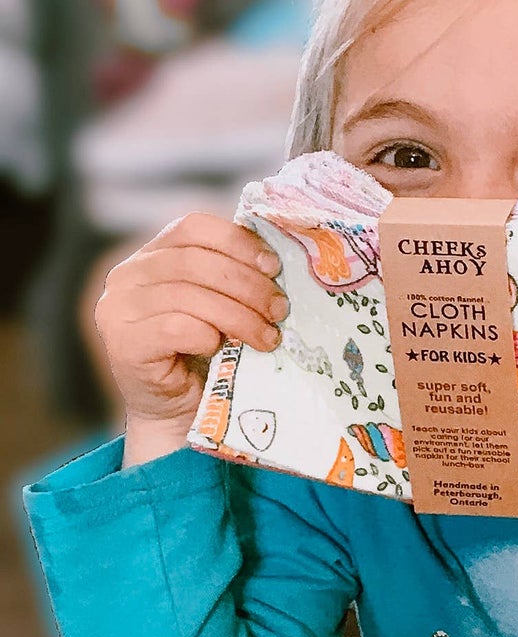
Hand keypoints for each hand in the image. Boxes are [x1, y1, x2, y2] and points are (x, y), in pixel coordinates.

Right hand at [98, 214, 287, 454]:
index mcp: (150, 255)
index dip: (238, 241)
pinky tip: (223, 349)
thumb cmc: (202, 351)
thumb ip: (229, 274)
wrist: (175, 410)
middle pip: (197, 261)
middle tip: (280, 309)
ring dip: (240, 316)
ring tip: (268, 335)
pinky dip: (209, 336)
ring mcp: (117, 310)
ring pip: (190, 296)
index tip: (274, 265)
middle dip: (249, 285)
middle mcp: (125, 276)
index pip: (193, 226)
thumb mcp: (216, 301)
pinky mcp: (123, 344)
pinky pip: (177, 328)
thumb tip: (277, 258)